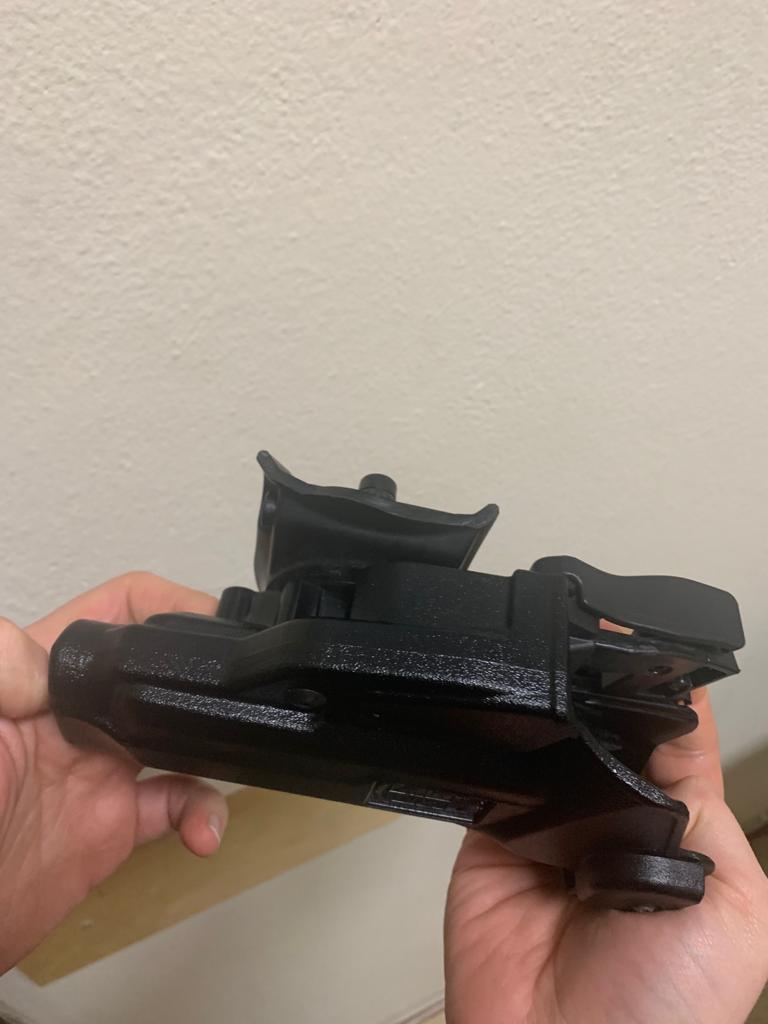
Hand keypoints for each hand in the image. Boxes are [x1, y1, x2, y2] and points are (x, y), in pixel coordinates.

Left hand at [0, 572, 228, 972]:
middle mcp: (77, 717)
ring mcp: (98, 770)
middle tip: (240, 681)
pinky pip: (175, 807)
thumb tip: (48, 659)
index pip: (112, 614)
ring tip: (235, 753)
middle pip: (156, 672)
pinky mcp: (112, 826)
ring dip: (215, 740)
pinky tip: (205, 830)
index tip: (207, 619)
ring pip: (178, 737)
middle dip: (202, 671)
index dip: (162, 605)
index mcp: (40, 678)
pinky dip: (204, 814)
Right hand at [445, 687, 767, 1023]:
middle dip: (602, 706)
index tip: (654, 649)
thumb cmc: (669, 1007)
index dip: (663, 698)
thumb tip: (684, 725)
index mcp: (673, 836)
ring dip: (550, 728)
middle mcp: (609, 826)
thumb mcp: (737, 909)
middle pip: (603, 738)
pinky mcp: (491, 839)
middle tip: (597, 663)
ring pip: (547, 750)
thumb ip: (708, 812)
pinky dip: (498, 756)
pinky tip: (513, 740)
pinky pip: (492, 781)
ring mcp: (548, 831)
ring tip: (557, 706)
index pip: (667, 747)